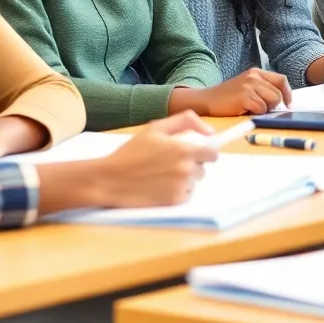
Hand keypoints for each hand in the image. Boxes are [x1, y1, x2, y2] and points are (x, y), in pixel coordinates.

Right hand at [96, 111, 218, 206]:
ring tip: (161, 174)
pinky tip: (159, 186)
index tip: (194, 153)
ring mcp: (182, 187)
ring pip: (194, 182)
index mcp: (184, 149)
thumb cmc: (132, 152)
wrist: (111, 179)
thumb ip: (185, 121)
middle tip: (168, 163)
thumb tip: (210, 131)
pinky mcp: (175, 202)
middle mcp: (186, 169)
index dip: (205, 152)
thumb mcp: (156, 128)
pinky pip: (186, 195)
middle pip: (202, 169)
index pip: (212, 154)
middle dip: (191, 165)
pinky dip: (177, 192)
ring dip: (184, 179)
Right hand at [196, 68, 291, 114]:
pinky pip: (261, 109)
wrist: (207, 100)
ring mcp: (249, 86)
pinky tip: (245, 111)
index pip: (281, 80)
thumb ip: (263, 88)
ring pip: (272, 102)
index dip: (287, 93)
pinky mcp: (244, 97)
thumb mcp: (247, 85)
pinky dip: (255, 114)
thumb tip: (283, 100)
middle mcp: (254, 76)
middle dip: (272, 105)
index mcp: (256, 72)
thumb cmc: (228, 97)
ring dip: (264, 110)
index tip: (288, 103)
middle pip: (278, 94)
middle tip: (260, 109)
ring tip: (251, 109)